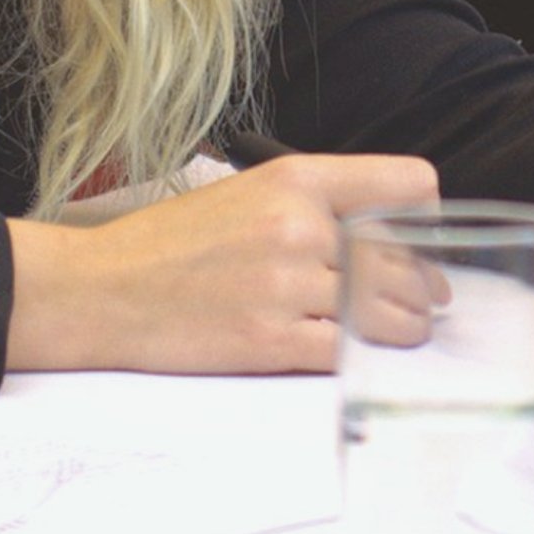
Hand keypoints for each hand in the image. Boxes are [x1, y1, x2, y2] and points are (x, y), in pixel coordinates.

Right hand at [69, 151, 441, 373]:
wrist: (103, 291)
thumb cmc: (174, 244)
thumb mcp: (250, 192)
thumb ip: (316, 204)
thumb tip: (384, 233)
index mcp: (297, 179)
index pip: (405, 184)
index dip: (426, 214)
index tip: (424, 238)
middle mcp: (299, 225)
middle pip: (401, 257)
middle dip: (422, 285)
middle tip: (431, 299)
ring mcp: (286, 284)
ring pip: (382, 308)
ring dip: (405, 326)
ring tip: (409, 330)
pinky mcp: (270, 341)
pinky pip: (346, 350)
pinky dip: (366, 354)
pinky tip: (368, 353)